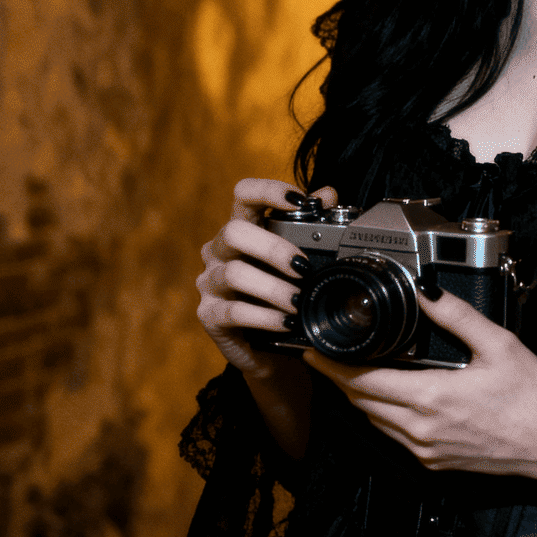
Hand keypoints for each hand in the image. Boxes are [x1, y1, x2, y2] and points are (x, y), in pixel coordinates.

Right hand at [194, 178, 339, 379]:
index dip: (268, 191)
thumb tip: (328, 194)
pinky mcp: (209, 315)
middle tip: (304, 267)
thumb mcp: (301, 258)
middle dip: (273, 248)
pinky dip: (265, 317)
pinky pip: (233, 312)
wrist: (270, 346)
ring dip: (273, 288)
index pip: (244, 194)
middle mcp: (219, 251)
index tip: (299, 201)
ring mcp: (210, 282)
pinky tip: (287, 321)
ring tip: (299, 301)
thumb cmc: (284, 292)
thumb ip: (312, 225)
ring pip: (234, 274)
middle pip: (234, 232)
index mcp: (243, 228)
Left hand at [302, 289, 536, 498]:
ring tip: (353, 376)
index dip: (334, 367)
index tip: (315, 352)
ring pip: (375, 423)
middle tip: (327, 359)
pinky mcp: (436, 462)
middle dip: (340, 380)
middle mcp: (421, 429)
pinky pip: (395, 437)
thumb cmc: (533, 398)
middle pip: (362, 403)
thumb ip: (457, 316)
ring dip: (360, 399)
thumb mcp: (499, 345)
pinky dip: (383, 416)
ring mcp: (426, 450)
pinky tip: (392, 401)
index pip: (364, 381)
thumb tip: (428, 292)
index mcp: (431, 398)